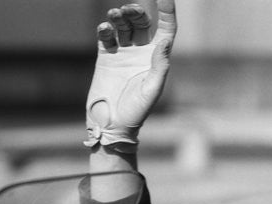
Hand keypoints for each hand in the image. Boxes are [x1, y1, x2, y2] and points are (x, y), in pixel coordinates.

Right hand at [84, 2, 176, 150]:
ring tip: (115, 15)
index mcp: (156, 59)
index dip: (167, 12)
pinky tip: (105, 29)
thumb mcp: (151, 90)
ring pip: (123, 26)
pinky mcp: (106, 57)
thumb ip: (159, 66)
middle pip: (141, 23)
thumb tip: (165, 41)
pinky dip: (105, 29)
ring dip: (119, 17)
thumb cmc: (136, 111)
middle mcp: (141, 53)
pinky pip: (106, 36)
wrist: (112, 124)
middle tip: (129, 10)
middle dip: (136, 12)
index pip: (165, 29)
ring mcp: (123, 53)